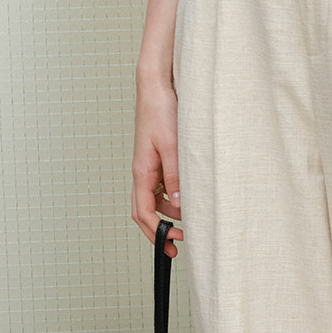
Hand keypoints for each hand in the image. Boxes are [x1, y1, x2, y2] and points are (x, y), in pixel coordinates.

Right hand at [132, 72, 182, 252]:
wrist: (156, 88)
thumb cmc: (161, 111)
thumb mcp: (173, 145)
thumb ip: (175, 175)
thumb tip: (179, 203)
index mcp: (141, 172)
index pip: (142, 212)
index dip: (156, 231)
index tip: (171, 243)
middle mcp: (142, 172)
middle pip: (144, 210)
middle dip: (158, 230)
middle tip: (177, 245)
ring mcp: (148, 166)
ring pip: (153, 200)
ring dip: (168, 213)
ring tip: (189, 219)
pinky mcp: (155, 158)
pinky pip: (159, 186)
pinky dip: (171, 197)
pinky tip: (186, 196)